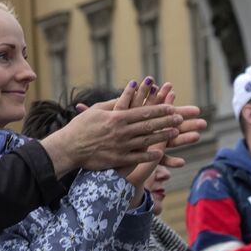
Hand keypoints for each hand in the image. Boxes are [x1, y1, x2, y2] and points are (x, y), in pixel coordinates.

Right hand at [40, 81, 204, 175]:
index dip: (159, 109)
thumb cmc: (81, 127)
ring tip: (176, 133)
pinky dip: (150, 155)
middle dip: (166, 121)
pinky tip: (160, 153)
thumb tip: (130, 91)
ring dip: (163, 137)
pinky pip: (137, 157)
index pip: (143, 111)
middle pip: (149, 125)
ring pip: (147, 141)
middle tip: (181, 118)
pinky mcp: (117, 159)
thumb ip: (116, 102)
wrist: (68, 148)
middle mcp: (121, 131)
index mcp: (117, 117)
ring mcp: (120, 146)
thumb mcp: (97, 110)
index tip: (172, 106)